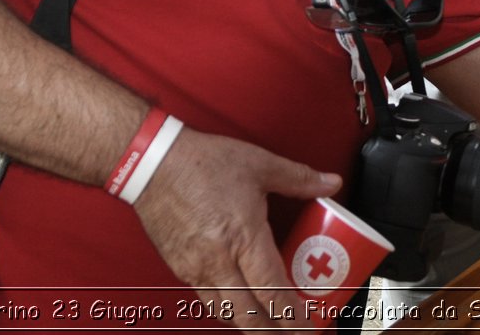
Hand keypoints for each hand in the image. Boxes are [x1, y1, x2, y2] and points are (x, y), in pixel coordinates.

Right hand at [135, 130, 340, 327]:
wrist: (150, 164)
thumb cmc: (201, 162)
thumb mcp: (259, 164)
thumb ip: (298, 178)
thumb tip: (330, 183)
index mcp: (242, 238)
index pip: (273, 292)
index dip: (294, 318)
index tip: (310, 329)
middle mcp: (218, 261)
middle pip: (249, 316)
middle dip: (274, 333)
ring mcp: (196, 269)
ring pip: (227, 313)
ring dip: (251, 325)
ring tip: (273, 327)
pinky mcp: (180, 269)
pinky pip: (209, 300)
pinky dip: (229, 310)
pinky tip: (242, 305)